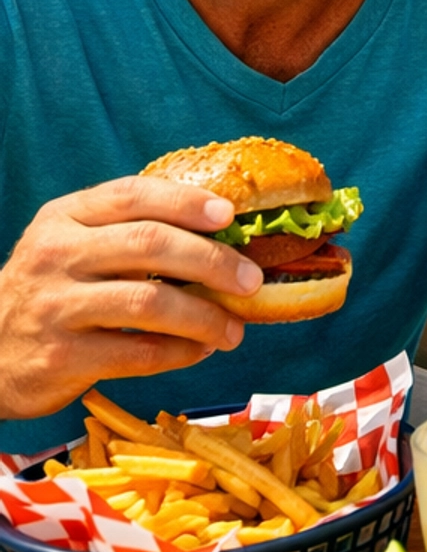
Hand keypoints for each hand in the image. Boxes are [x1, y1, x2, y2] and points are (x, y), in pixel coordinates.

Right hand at [0, 177, 263, 420]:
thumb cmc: (49, 292)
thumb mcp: (71, 245)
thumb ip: (126, 232)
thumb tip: (219, 233)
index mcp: (63, 217)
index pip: (132, 195)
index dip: (186, 202)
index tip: (229, 215)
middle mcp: (55, 254)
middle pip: (148, 244)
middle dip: (211, 261)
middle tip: (251, 279)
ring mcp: (54, 306)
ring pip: (148, 302)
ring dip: (204, 316)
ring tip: (234, 329)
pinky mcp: (60, 357)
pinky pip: (136, 353)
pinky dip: (179, 352)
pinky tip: (199, 350)